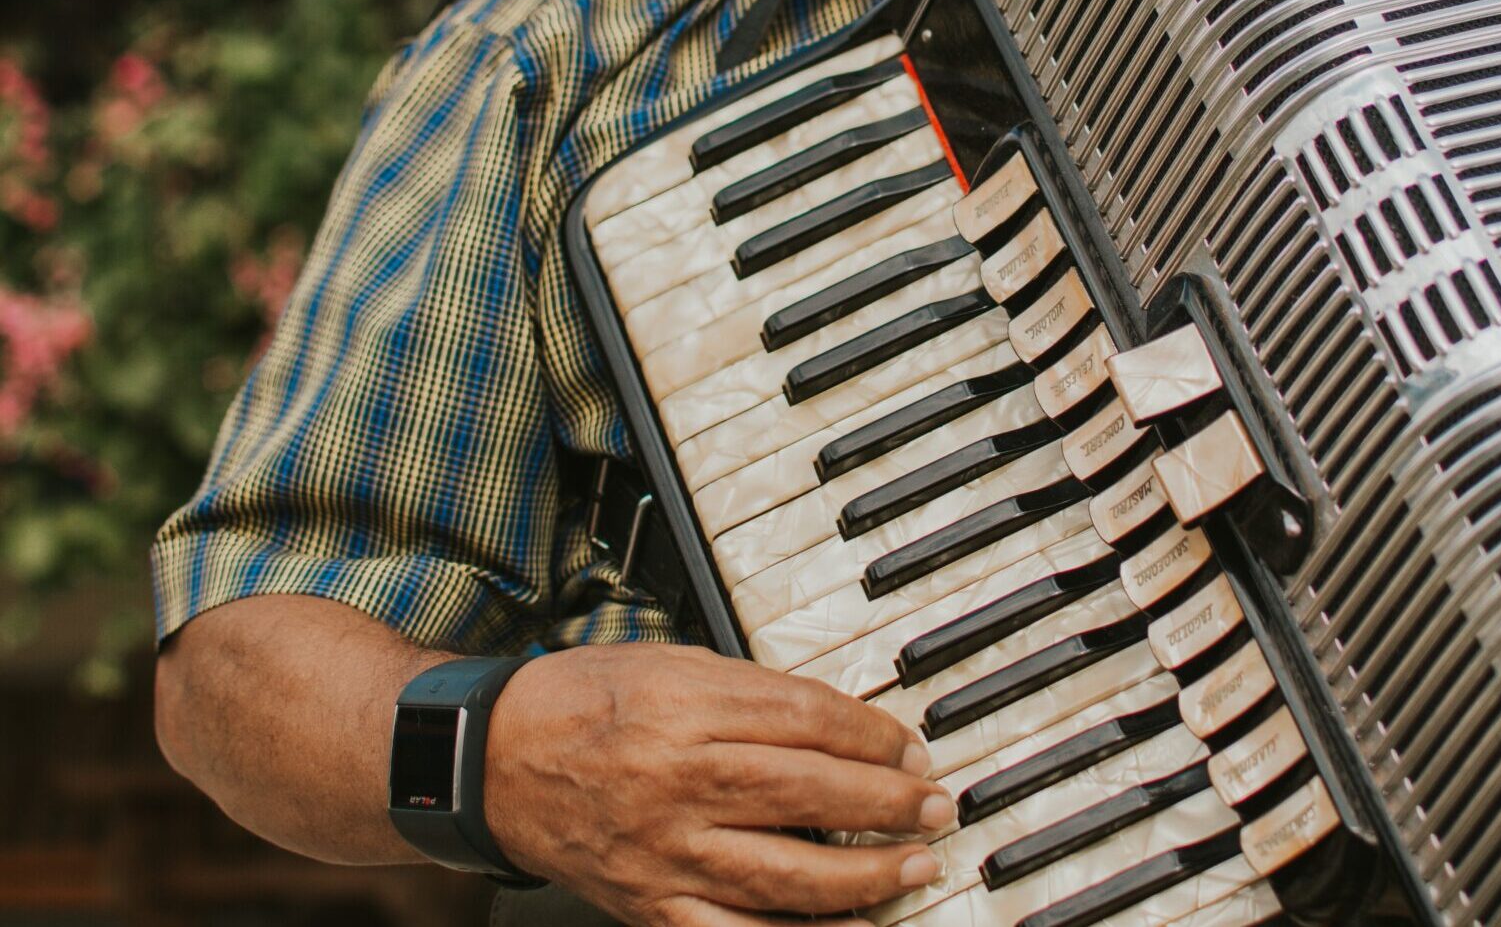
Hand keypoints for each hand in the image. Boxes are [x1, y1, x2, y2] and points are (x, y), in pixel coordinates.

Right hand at [484, 643, 953, 926]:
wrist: (499, 759)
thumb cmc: (588, 700)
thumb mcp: (672, 663)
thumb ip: (753, 691)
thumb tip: (839, 721)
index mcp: (688, 705)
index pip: (807, 718)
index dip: (872, 734)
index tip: (910, 745)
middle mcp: (680, 779)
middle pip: (809, 792)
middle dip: (887, 801)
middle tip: (935, 803)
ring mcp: (667, 851)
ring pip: (787, 874)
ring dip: (865, 875)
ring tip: (914, 864)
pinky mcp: (652, 906)